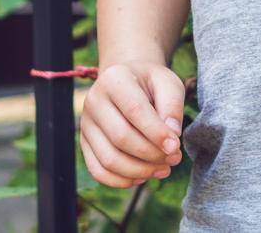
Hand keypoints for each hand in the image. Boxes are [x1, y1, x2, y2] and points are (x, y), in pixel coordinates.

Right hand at [78, 61, 186, 187]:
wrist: (129, 81)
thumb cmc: (151, 83)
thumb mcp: (168, 83)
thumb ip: (172, 106)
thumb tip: (173, 136)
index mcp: (114, 79)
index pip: (134, 110)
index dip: (156, 133)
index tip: (176, 146)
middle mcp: (94, 101)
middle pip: (121, 137)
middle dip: (151, 154)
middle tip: (175, 158)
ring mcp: (86, 124)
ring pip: (109, 159)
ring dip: (140, 170)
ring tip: (164, 169)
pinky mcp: (85, 143)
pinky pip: (98, 171)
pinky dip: (122, 180)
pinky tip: (143, 176)